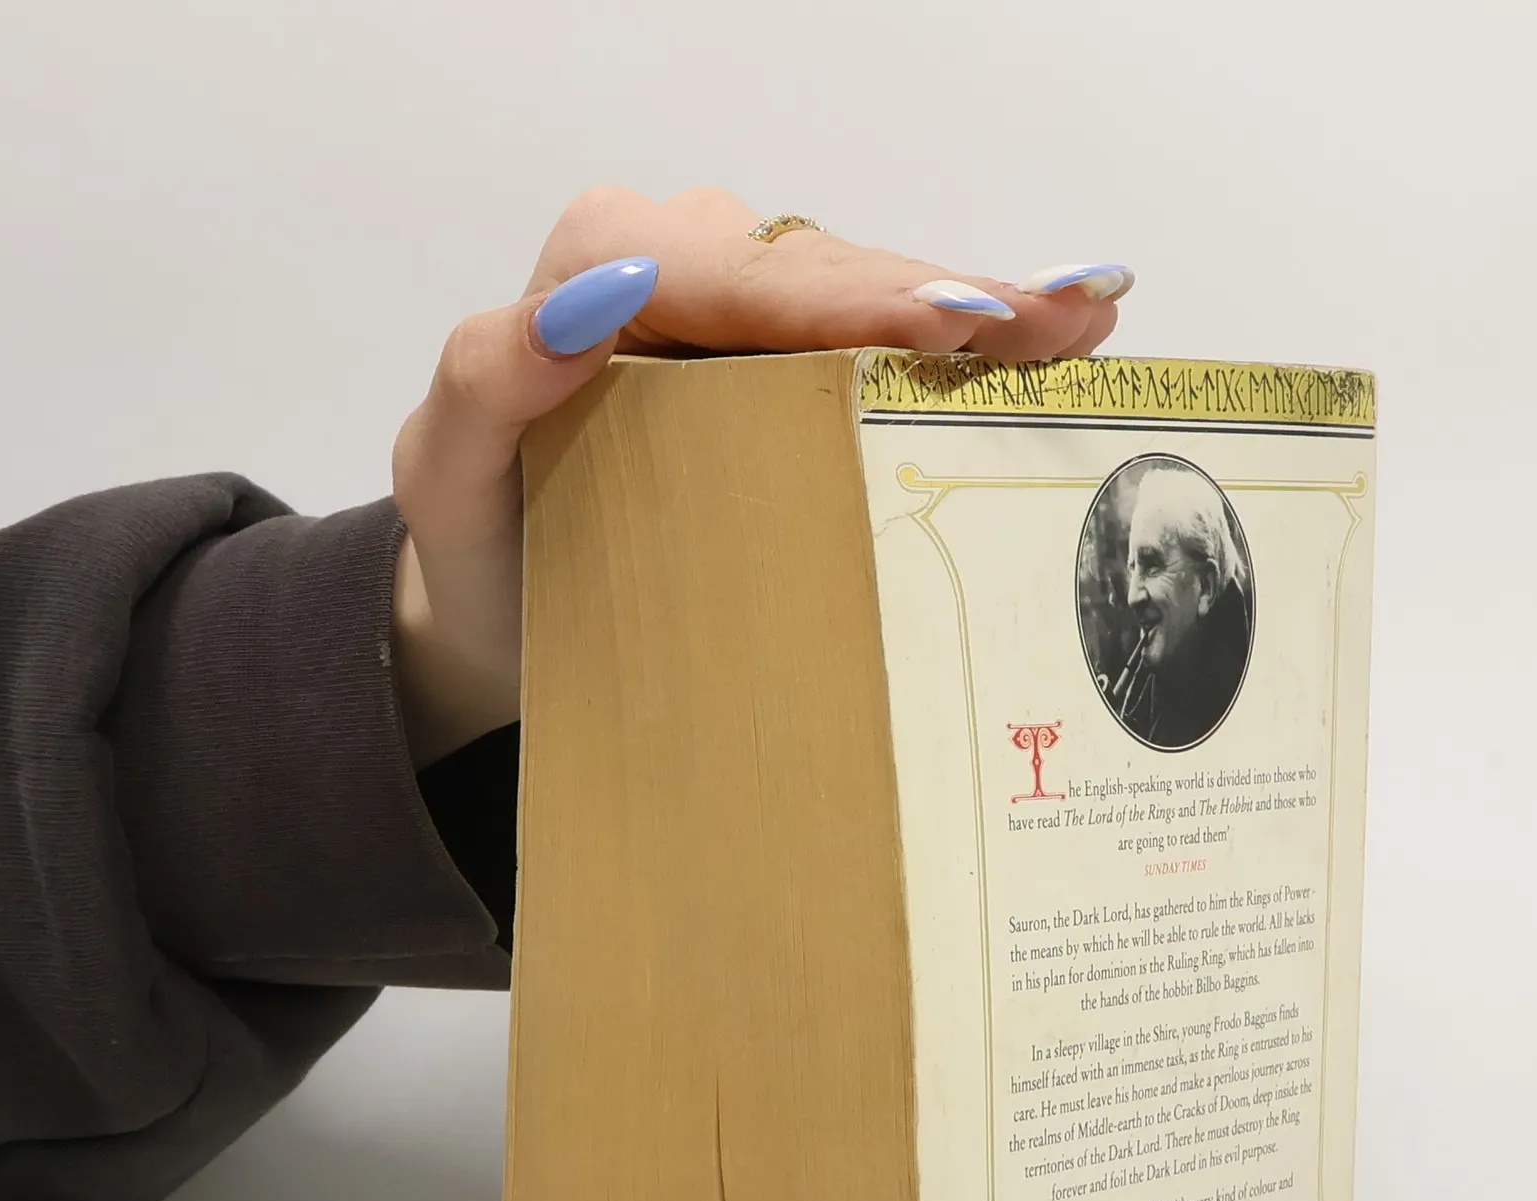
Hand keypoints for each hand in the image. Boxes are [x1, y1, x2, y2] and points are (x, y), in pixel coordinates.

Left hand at [389, 187, 1131, 766]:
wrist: (506, 601)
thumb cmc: (481, 538)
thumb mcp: (450, 468)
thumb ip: (484, 385)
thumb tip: (561, 321)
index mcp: (602, 264)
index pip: (737, 274)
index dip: (847, 294)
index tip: (944, 321)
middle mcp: (685, 263)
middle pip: (831, 275)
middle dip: (951, 296)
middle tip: (1062, 319)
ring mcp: (749, 311)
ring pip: (876, 299)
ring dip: (986, 313)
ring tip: (1085, 318)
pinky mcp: (792, 364)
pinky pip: (885, 345)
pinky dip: (972, 348)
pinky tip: (1057, 336)